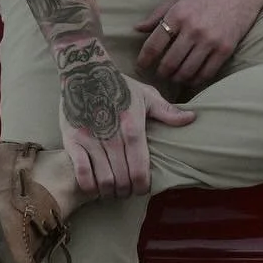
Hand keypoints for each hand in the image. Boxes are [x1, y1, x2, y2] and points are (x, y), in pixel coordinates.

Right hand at [58, 52, 195, 200]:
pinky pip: (80, 172)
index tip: (142, 188)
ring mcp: (90, 139)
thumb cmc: (118, 84)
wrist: (83, 70)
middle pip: (123, 179)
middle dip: (127, 191)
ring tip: (112, 191)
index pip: (140, 169)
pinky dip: (88, 185)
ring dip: (110, 191)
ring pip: (103, 180)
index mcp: (133, 127)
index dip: (142, 185)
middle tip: (127, 191)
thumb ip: (167, 111)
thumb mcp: (146, 95)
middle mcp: (112, 136)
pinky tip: (93, 186)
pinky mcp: (71, 140)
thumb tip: (191, 119)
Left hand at [134, 0, 262, 91]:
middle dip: (161, 72)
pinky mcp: (225, 49)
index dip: (144, 59)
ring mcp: (210, 41)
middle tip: (159, 73)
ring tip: (174, 76)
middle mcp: (193, 30)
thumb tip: (137, 29)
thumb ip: (158, 13)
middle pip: (169, 62)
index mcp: (178, 14)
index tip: (141, 65)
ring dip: (177, 78)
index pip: (154, 44)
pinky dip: (196, 80)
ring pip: (187, 71)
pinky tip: (192, 78)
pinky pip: (207, 73)